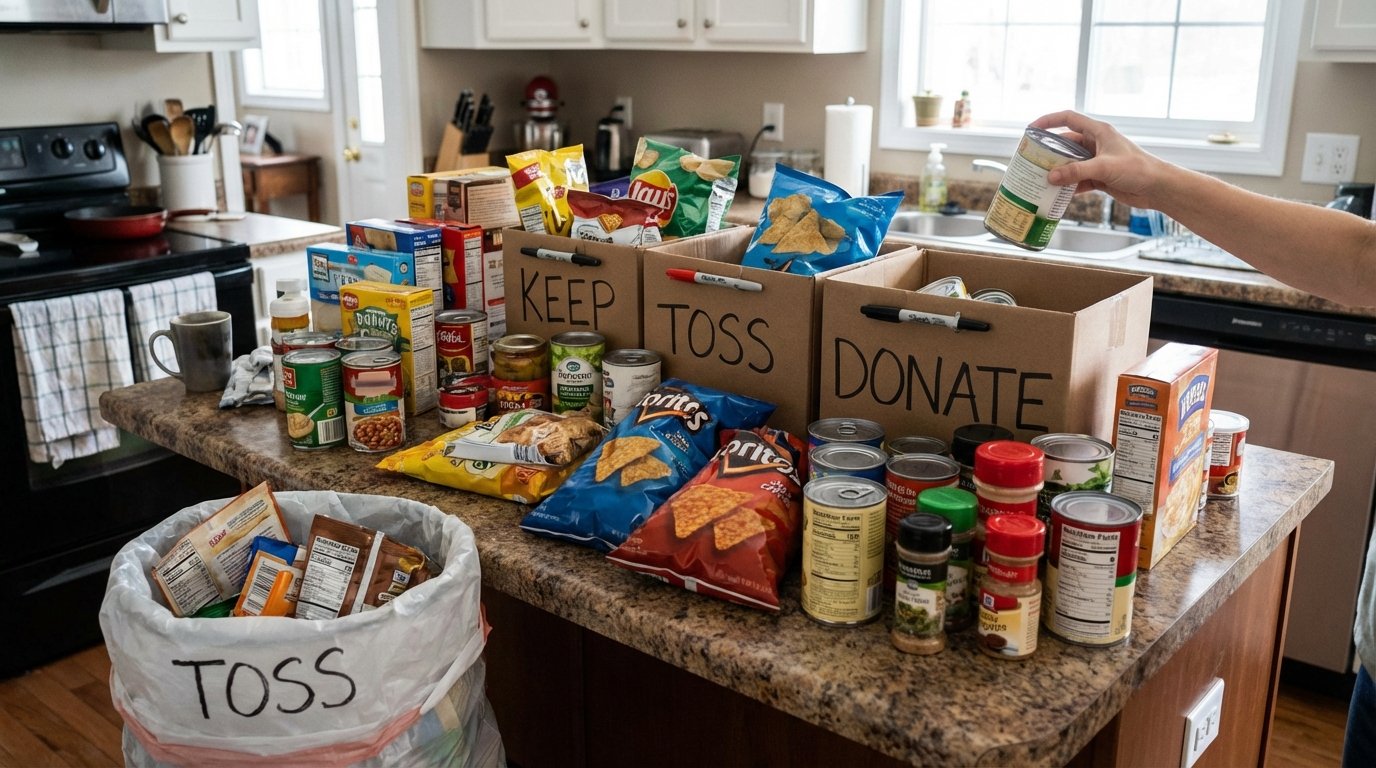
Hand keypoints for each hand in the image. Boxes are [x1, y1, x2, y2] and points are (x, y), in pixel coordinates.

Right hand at [1028, 110, 1169, 208]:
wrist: (1157, 187)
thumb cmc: (1138, 169)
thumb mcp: (1104, 167)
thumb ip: (1076, 172)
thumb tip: (1050, 177)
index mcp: (1098, 132)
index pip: (1068, 119)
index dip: (1049, 121)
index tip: (1031, 128)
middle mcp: (1096, 144)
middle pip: (1066, 144)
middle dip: (1049, 152)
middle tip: (1031, 160)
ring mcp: (1097, 161)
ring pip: (1070, 164)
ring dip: (1057, 171)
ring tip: (1040, 179)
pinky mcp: (1100, 177)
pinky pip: (1077, 180)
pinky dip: (1068, 186)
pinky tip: (1057, 194)